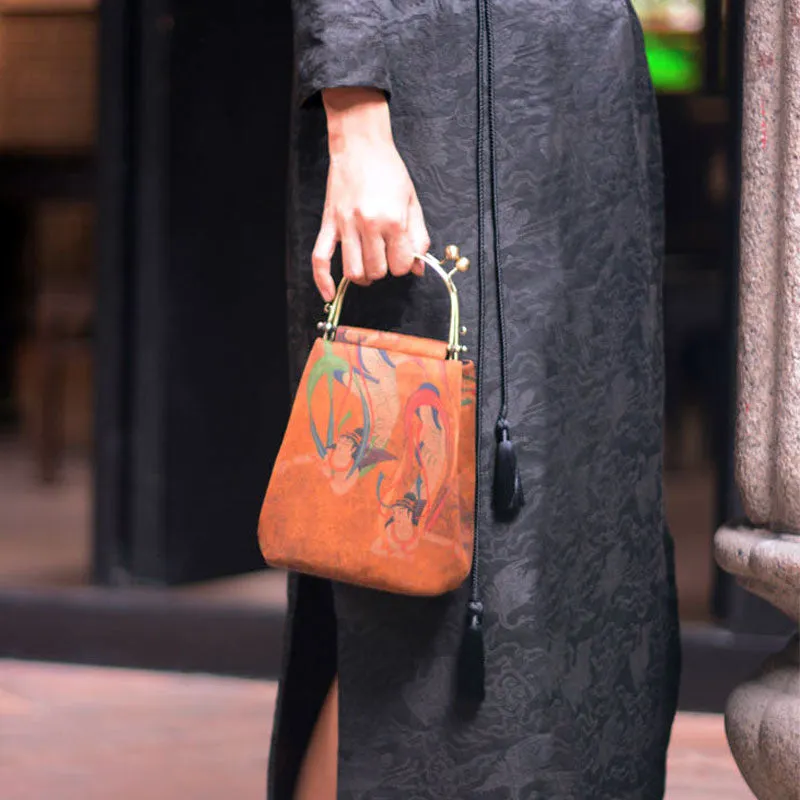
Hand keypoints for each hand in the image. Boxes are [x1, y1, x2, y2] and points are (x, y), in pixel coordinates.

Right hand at [312, 88, 430, 301]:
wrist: (360, 144)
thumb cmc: (388, 171)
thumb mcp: (412, 201)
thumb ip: (418, 236)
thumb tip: (419, 268)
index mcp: (393, 220)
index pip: (400, 265)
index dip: (403, 265)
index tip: (402, 255)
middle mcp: (369, 225)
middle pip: (377, 271)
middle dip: (384, 269)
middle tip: (385, 255)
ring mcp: (346, 225)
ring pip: (353, 271)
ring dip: (363, 276)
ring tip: (367, 267)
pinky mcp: (329, 223)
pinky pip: (320, 258)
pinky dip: (323, 281)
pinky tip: (329, 294)